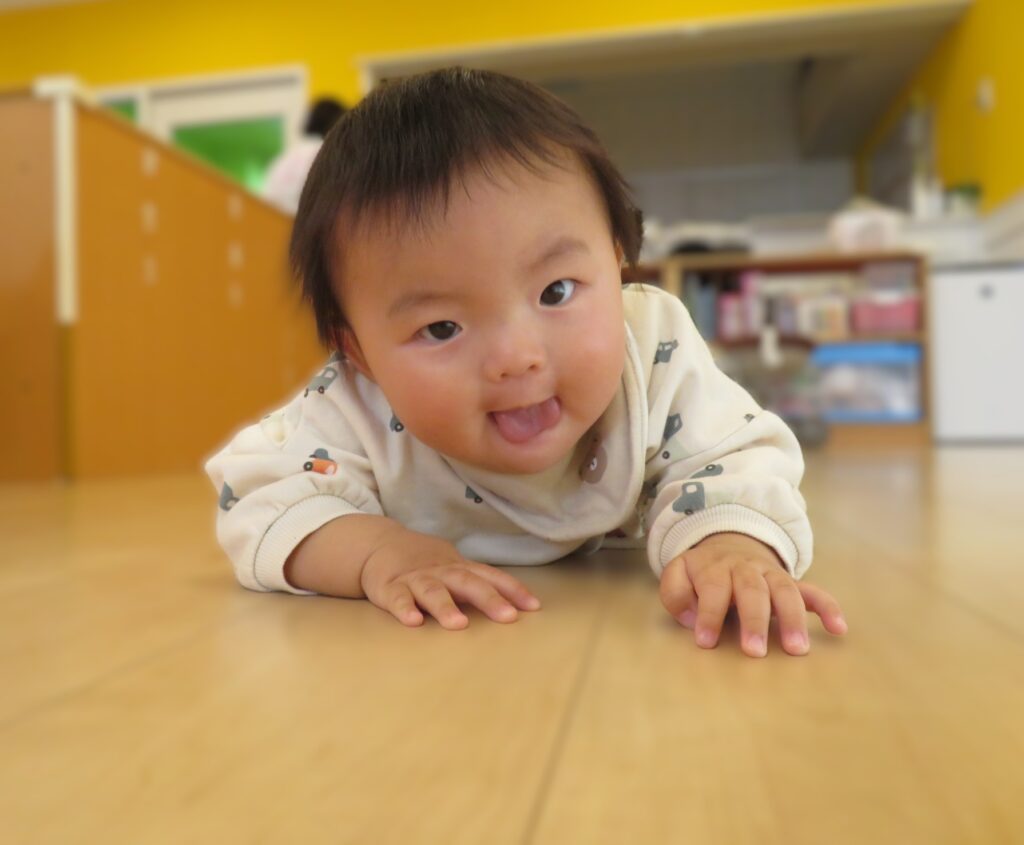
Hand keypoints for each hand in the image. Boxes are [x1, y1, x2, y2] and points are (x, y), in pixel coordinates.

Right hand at [360, 528, 541, 629]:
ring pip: (433, 591)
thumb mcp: (454, 569)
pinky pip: (397, 599)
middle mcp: (441, 572)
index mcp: (459, 569)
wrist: (378, 545)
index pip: (490, 577)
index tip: (534, 606)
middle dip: (489, 599)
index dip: (512, 590)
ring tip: (459, 624)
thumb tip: (516, 605)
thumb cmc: (426, 564)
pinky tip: (413, 621)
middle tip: (508, 617)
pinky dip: (404, 609)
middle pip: (467, 582)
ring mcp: (415, 579)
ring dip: (446, 607)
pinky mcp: (390, 588)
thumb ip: (479, 584)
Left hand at [658, 532, 846, 656]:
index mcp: (716, 568)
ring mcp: (771, 575)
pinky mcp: (791, 583)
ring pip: (785, 591)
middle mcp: (746, 570)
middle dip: (755, 621)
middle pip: (753, 591)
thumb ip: (675, 593)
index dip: (709, 614)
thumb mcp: (678, 574)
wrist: (728, 543)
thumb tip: (692, 618)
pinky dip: (828, 608)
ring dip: (793, 618)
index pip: (713, 589)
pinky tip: (838, 628)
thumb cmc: (701, 572)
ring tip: (797, 649)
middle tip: (755, 652)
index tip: (706, 642)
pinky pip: (814, 592)